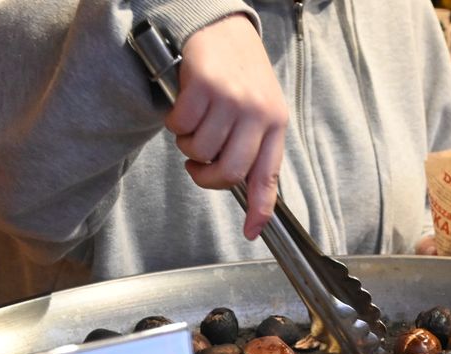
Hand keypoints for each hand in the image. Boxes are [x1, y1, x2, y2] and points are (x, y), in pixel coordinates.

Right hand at [167, 15, 287, 239]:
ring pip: (200, 151)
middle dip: (206, 176)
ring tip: (194, 124)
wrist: (219, 24)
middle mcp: (257, 112)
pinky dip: (175, 123)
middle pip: (229, 171)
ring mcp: (231, 98)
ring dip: (188, 145)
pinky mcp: (204, 84)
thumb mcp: (259, 107)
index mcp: (275, 122)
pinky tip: (184, 106)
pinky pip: (181, 126)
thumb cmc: (238, 71)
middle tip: (197, 165)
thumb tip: (249, 194)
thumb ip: (254, 146)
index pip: (268, 175)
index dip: (259, 209)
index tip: (251, 231)